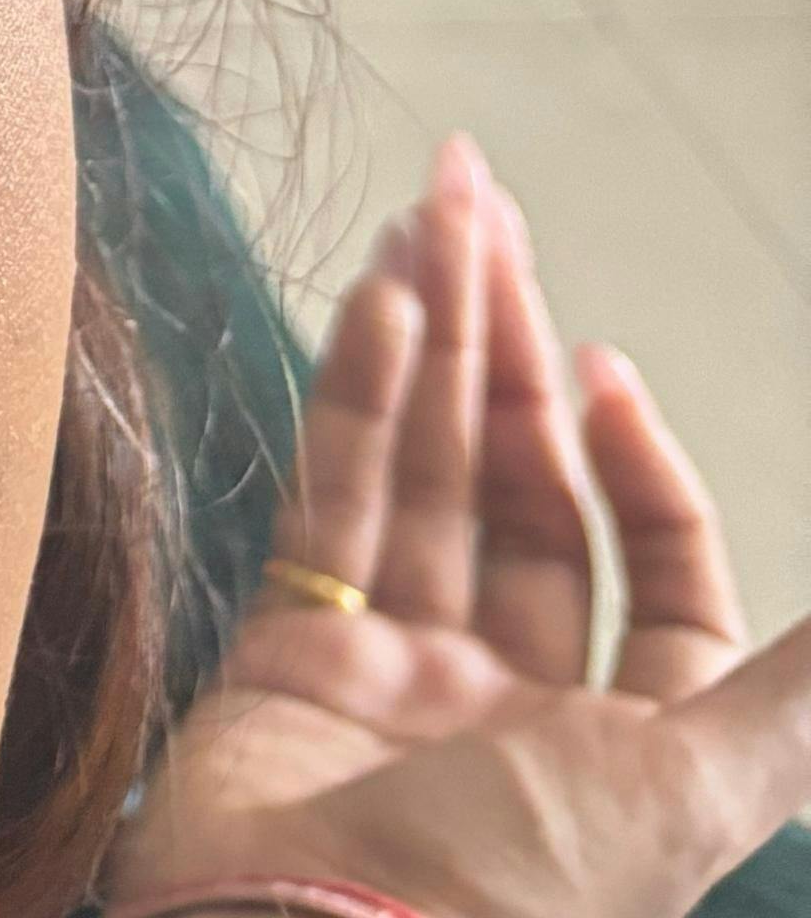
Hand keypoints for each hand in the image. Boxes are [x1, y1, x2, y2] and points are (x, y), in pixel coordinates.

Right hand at [106, 134, 810, 917]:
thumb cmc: (519, 890)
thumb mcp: (691, 791)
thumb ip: (791, 696)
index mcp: (619, 746)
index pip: (652, 575)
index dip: (639, 462)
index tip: (606, 367)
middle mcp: (511, 698)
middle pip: (524, 492)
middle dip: (511, 345)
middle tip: (481, 200)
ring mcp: (395, 673)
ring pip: (428, 472)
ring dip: (433, 336)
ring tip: (432, 208)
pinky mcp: (288, 655)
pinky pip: (335, 502)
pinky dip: (357, 396)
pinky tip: (379, 298)